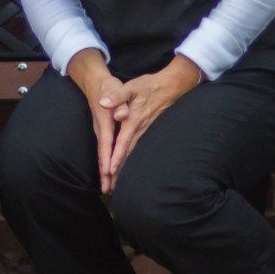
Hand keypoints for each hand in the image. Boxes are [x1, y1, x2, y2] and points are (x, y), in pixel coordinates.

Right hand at [68, 49, 129, 193]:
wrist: (95, 82)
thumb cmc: (107, 86)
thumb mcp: (114, 88)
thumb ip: (118, 100)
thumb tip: (120, 113)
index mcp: (105, 121)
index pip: (106, 144)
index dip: (107, 159)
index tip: (108, 174)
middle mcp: (101, 129)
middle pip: (102, 154)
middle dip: (104, 173)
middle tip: (107, 191)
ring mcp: (100, 131)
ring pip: (103, 154)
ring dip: (105, 171)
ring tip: (108, 188)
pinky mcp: (103, 131)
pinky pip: (104, 150)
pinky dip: (106, 162)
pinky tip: (109, 172)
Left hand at [104, 58, 201, 188]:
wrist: (172, 86)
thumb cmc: (150, 85)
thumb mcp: (132, 86)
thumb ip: (117, 96)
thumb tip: (103, 103)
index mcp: (133, 120)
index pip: (122, 143)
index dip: (116, 157)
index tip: (110, 171)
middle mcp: (140, 129)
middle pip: (128, 154)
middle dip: (120, 170)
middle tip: (111, 187)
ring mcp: (146, 130)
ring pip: (134, 153)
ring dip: (126, 167)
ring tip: (118, 183)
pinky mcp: (150, 130)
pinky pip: (139, 147)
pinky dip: (133, 158)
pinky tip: (130, 166)